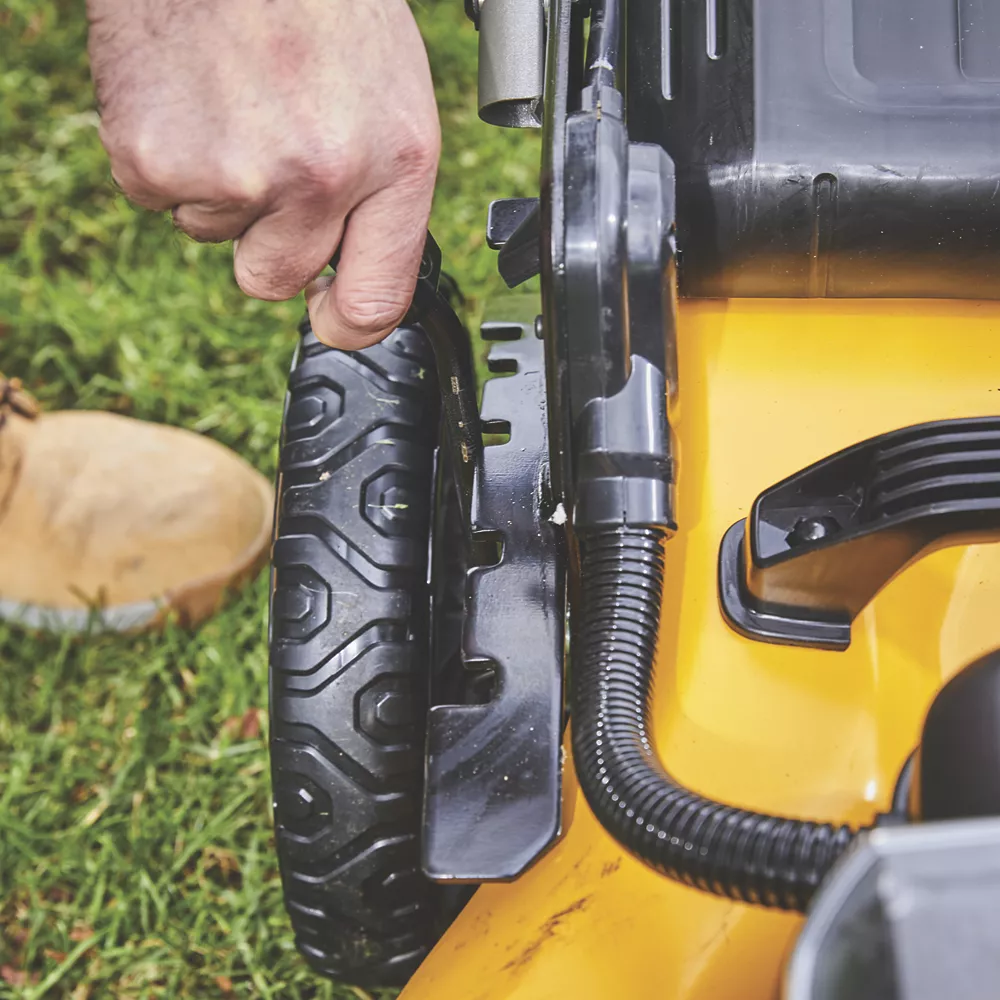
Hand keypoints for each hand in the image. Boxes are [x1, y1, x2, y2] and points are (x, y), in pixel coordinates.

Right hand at [87, 0, 439, 348]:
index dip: (347, 322)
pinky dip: (168, 156)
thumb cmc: (317, 1)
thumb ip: (378, 191)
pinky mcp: (155, 159)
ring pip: (214, 234)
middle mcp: (321, 177)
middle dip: (267, 237)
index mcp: (394, 161)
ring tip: (233, 99)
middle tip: (266, 157)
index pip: (377, 301)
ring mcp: (236, 174)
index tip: (331, 317)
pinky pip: (159, 197)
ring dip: (218, 185)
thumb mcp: (392, 96)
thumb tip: (351, 265)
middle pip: (276, 280)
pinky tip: (190, 95)